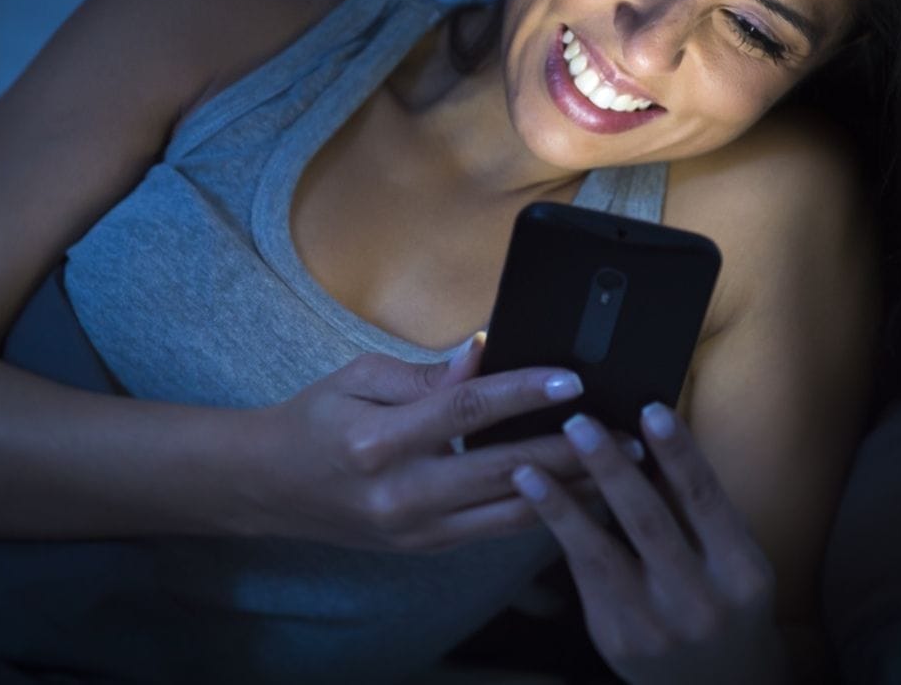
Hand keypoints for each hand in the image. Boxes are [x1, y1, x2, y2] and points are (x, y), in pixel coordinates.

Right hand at [233, 339, 605, 551]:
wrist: (272, 486)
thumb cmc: (317, 419)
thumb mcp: (360, 375)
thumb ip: (426, 373)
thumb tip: (486, 353)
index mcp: (381, 442)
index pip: (467, 413)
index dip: (523, 393)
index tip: (572, 380)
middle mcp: (403, 495)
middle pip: (506, 472)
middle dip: (573, 453)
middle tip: (628, 436)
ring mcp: (418, 531)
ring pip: (513, 514)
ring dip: (573, 490)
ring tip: (623, 468)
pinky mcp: (430, 547)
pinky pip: (499, 530)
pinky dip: (544, 511)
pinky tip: (581, 493)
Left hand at [510, 404, 789, 684]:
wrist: (720, 684)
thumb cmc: (724, 596)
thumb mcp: (733, 554)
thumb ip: (697, 505)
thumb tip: (649, 433)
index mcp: (741, 570)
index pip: (705, 499)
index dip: (678, 453)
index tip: (650, 410)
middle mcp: (701, 601)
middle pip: (649, 522)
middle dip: (610, 469)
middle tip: (578, 423)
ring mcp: (656, 626)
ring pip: (602, 553)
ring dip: (562, 505)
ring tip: (529, 466)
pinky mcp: (617, 639)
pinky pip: (584, 576)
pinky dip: (560, 533)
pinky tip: (535, 501)